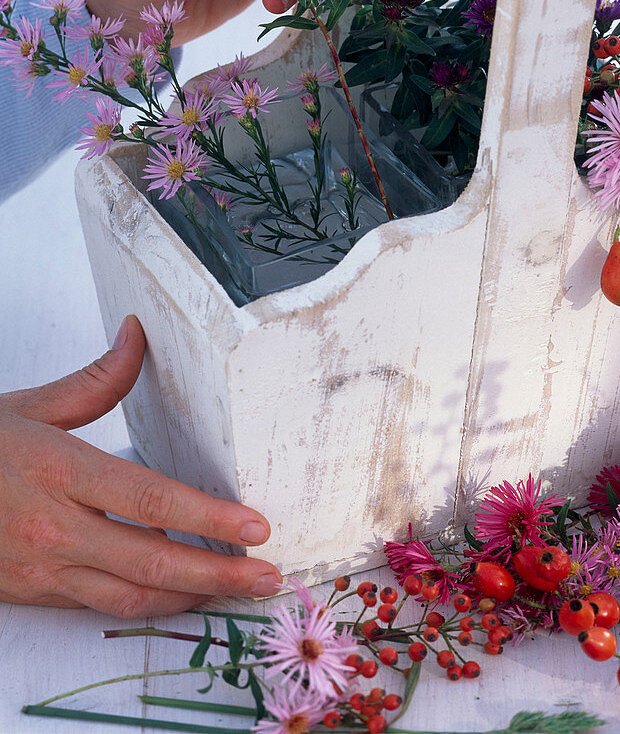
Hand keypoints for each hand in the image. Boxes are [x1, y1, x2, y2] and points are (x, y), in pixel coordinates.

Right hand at [0, 315, 282, 617]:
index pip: (148, 499)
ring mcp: (44, 567)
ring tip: (238, 589)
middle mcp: (54, 527)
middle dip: (217, 572)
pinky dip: (148, 604)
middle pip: (150, 560)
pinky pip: (102, 605)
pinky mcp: (35, 592)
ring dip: (191, 596)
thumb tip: (138, 336)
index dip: (206, 518)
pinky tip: (181, 593)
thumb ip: (96, 379)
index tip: (254, 526)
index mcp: (58, 471)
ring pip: (130, 596)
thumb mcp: (29, 406)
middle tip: (266, 574)